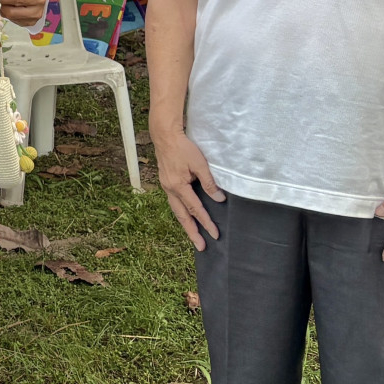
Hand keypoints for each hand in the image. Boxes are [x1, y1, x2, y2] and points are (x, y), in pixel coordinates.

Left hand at [0, 0, 48, 27]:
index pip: (18, 0)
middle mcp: (38, 10)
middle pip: (12, 12)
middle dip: (2, 4)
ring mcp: (33, 18)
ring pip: (11, 17)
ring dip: (3, 9)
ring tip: (1, 1)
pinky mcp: (29, 23)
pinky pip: (13, 21)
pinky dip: (7, 14)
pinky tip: (7, 6)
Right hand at [152, 126, 223, 249]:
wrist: (165, 136)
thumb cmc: (183, 148)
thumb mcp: (200, 164)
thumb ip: (209, 183)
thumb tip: (219, 199)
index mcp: (178, 186)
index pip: (195, 209)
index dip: (206, 222)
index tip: (215, 234)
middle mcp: (170, 189)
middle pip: (182, 216)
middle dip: (192, 232)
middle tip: (201, 246)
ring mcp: (166, 186)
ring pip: (176, 211)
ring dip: (185, 224)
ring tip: (194, 236)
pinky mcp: (166, 182)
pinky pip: (174, 203)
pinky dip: (181, 213)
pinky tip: (186, 216)